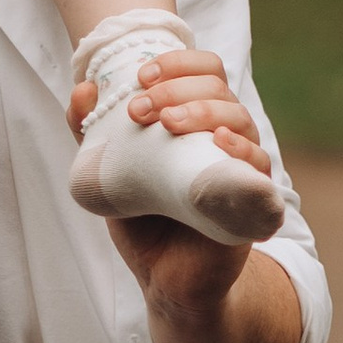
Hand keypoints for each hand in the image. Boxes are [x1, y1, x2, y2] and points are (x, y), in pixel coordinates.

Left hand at [65, 45, 275, 291]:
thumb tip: (83, 88)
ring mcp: (242, 167)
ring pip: (240, 119)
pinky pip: (259, 168)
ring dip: (203, 112)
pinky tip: (218, 143)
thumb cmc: (145, 217)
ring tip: (168, 124)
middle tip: (139, 109)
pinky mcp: (253, 202)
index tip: (141, 76)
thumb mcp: (111, 170)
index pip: (204, 71)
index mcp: (198, 120)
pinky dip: (242, 149)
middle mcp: (226, 137)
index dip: (178, 64)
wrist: (166, 278)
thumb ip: (91, 132)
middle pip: (219, 89)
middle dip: (177, 89)